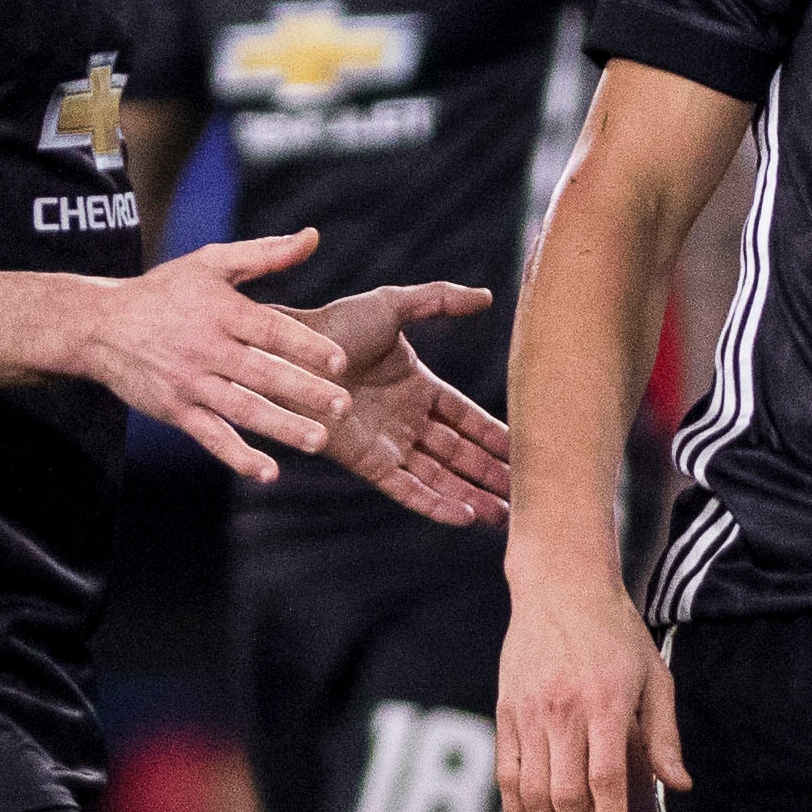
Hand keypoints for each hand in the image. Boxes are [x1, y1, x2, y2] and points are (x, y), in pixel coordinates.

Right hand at [74, 230, 350, 482]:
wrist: (99, 326)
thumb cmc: (165, 290)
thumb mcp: (211, 262)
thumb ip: (265, 253)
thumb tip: (313, 237)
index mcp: (221, 312)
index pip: (270, 331)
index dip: (306, 346)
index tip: (340, 361)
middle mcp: (205, 349)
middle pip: (262, 374)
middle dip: (304, 391)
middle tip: (343, 405)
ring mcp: (189, 384)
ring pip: (241, 410)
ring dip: (281, 428)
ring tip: (319, 440)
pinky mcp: (174, 410)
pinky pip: (210, 437)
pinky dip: (238, 456)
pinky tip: (268, 473)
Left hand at [286, 284, 514, 526]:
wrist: (287, 351)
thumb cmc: (334, 324)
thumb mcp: (394, 304)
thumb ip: (440, 299)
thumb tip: (486, 296)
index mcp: (416, 386)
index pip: (465, 417)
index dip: (494, 433)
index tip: (525, 450)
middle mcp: (405, 420)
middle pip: (459, 453)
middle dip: (491, 473)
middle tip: (525, 494)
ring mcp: (388, 443)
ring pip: (440, 476)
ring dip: (471, 495)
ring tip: (504, 515)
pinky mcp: (368, 462)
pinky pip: (408, 487)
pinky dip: (435, 502)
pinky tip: (465, 515)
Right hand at [496, 579, 689, 811]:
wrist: (561, 586)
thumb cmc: (616, 632)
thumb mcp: (653, 675)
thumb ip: (664, 734)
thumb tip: (678, 785)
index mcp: (605, 702)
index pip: (606, 778)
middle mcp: (564, 710)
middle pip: (565, 793)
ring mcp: (530, 712)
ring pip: (530, 790)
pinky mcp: (506, 711)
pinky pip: (506, 771)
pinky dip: (513, 808)